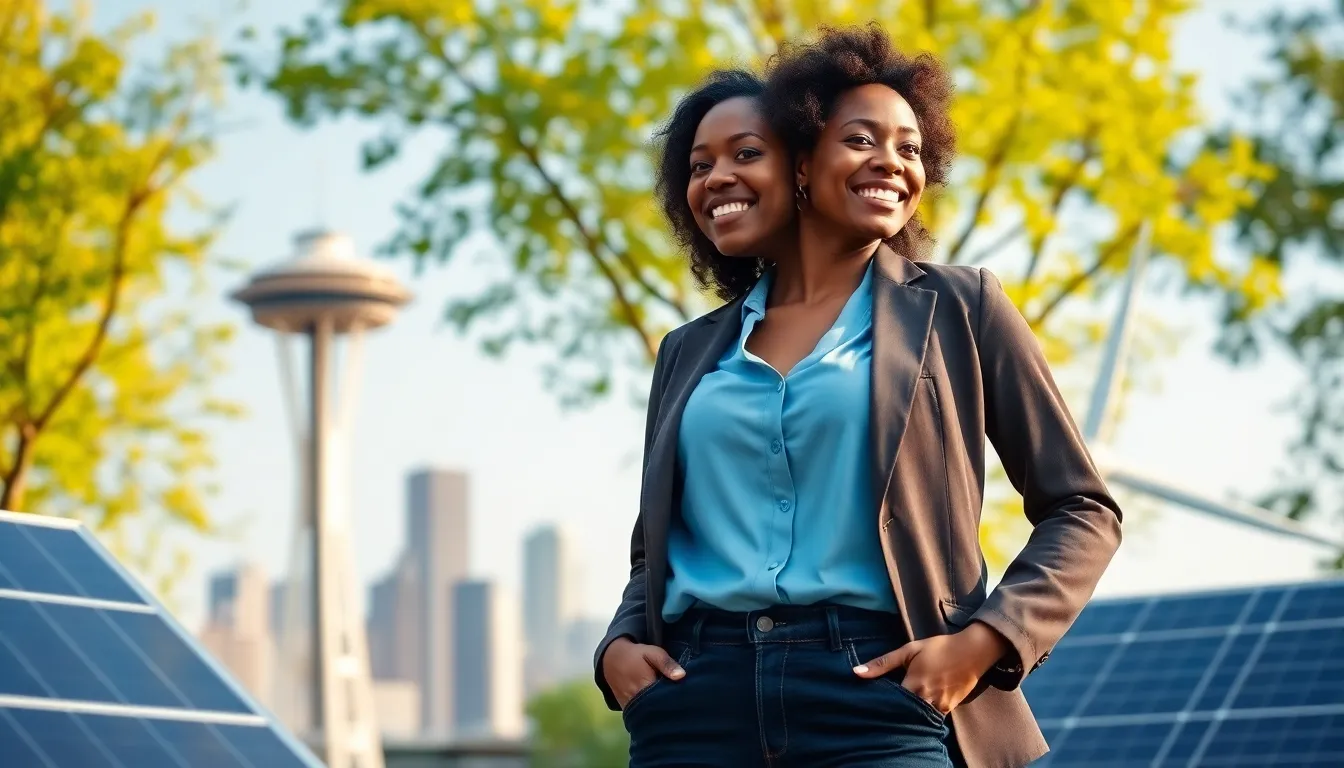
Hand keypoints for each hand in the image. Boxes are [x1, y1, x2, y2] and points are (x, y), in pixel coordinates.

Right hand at [601, 636, 685, 708]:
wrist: (612, 660)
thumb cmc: (636, 655)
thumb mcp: (653, 653)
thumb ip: (667, 663)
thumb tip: (682, 676)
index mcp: (645, 685)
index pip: (666, 699)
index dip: (678, 700)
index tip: (687, 698)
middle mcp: (637, 700)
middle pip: (659, 710)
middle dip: (671, 709)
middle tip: (683, 706)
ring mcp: (631, 707)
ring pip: (650, 716)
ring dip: (661, 714)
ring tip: (673, 710)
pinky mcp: (627, 710)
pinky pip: (641, 717)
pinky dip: (651, 715)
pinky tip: (660, 712)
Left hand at [853, 622, 1010, 714]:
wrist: (973, 652)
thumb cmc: (939, 648)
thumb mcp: (909, 650)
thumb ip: (883, 663)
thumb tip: (856, 672)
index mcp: (914, 685)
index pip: (890, 703)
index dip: (880, 703)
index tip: (870, 701)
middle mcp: (926, 700)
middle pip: (902, 713)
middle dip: (892, 711)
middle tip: (880, 706)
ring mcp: (939, 707)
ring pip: (916, 718)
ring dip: (906, 714)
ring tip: (897, 707)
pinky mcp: (948, 709)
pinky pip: (930, 717)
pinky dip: (921, 714)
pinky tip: (914, 707)